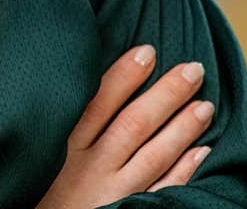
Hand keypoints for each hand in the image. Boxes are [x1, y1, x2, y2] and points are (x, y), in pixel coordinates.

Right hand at [34, 44, 215, 208]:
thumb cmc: (41, 189)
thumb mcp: (42, 151)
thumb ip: (64, 122)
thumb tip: (86, 81)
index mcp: (65, 146)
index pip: (99, 102)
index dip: (125, 75)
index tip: (148, 52)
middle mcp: (90, 168)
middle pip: (134, 124)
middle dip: (167, 94)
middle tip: (193, 70)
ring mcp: (113, 193)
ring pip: (154, 155)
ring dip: (183, 128)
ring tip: (205, 105)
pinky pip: (163, 190)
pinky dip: (184, 170)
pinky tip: (202, 151)